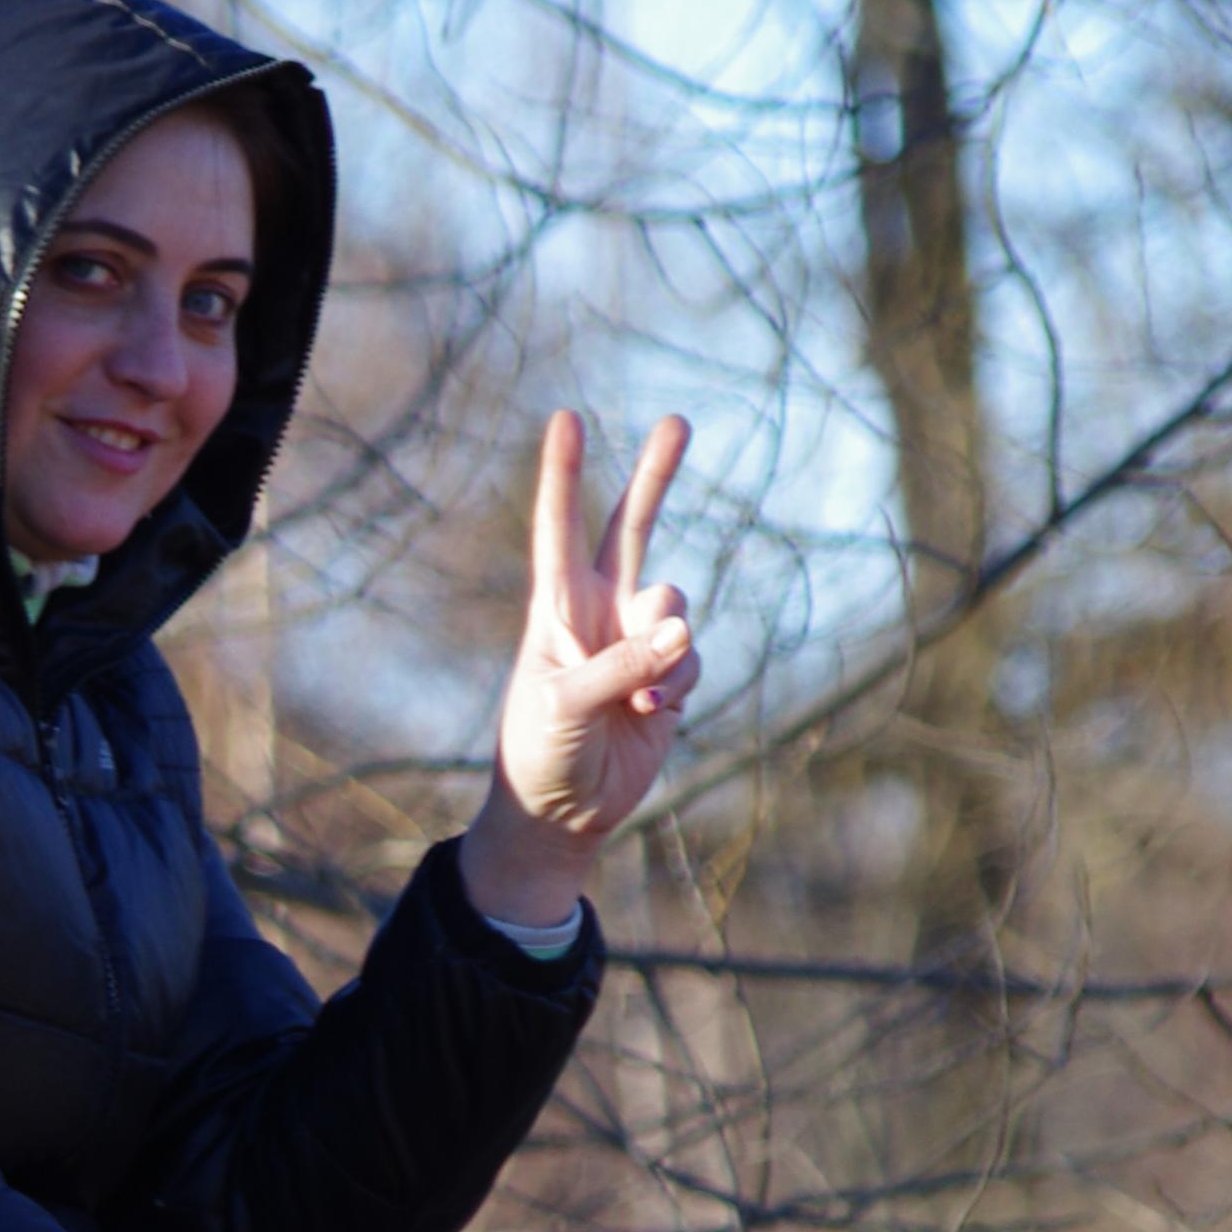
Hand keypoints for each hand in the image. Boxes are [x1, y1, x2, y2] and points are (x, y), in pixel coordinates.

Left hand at [461, 410, 697, 930]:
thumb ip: (623, 666)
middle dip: (655, 477)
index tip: (568, 418)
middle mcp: (598, 612)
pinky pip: (692, 658)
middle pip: (630, 529)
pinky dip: (680, 685)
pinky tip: (652, 716)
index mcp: (555, 608)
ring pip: (675, 608)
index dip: (564, 474)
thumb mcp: (568, 706)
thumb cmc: (539, 753)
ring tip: (639, 701)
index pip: (560, 529)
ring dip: (668, 652)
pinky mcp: (666, 677)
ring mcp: (635, 642)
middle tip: (677, 419)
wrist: (561, 814)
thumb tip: (682, 631)